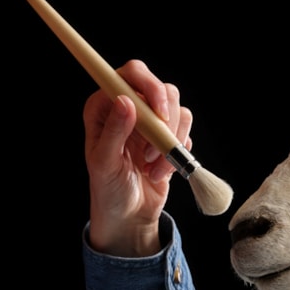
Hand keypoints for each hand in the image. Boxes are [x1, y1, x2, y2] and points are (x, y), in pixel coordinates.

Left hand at [82, 60, 191, 256]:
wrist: (128, 216)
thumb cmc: (108, 190)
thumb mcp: (104, 163)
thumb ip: (114, 132)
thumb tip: (125, 100)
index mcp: (105, 106)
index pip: (131, 74)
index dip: (149, 85)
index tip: (159, 113)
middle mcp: (129, 107)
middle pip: (161, 88)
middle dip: (165, 120)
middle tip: (154, 149)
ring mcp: (151, 122)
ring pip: (178, 110)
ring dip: (170, 142)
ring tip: (152, 166)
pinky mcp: (168, 137)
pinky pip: (185, 132)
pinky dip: (176, 154)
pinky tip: (159, 172)